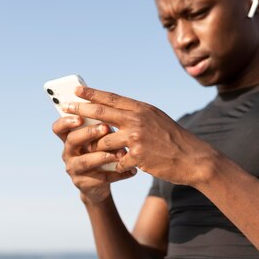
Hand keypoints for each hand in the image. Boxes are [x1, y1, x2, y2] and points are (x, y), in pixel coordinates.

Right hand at [52, 116, 135, 203]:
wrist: (98, 184)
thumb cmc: (99, 153)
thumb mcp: (97, 141)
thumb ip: (100, 129)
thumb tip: (114, 116)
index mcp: (69, 139)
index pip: (59, 128)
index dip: (66, 121)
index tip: (80, 117)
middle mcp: (68, 154)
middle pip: (72, 141)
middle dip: (88, 133)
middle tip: (105, 128)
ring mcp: (75, 170)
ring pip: (86, 162)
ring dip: (104, 156)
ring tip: (121, 153)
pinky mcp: (85, 184)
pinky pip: (103, 178)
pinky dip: (119, 174)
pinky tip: (132, 171)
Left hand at [63, 87, 217, 185]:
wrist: (193, 158)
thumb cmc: (175, 140)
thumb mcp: (157, 120)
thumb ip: (138, 115)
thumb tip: (117, 112)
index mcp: (142, 109)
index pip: (112, 98)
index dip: (92, 94)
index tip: (76, 90)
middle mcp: (138, 120)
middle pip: (101, 113)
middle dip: (81, 110)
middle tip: (65, 108)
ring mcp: (137, 137)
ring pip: (104, 140)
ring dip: (98, 147)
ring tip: (93, 152)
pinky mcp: (138, 156)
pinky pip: (117, 161)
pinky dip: (116, 165)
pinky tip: (120, 168)